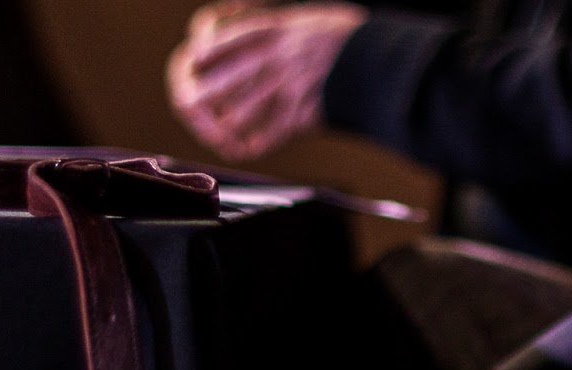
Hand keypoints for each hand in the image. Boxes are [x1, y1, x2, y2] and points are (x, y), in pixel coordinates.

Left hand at [168, 2, 366, 160]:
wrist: (379, 63)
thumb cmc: (346, 39)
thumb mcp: (302, 19)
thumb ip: (270, 27)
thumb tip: (237, 31)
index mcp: (270, 30)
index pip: (213, 40)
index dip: (197, 54)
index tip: (194, 60)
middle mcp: (271, 59)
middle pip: (215, 82)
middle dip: (196, 98)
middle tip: (192, 104)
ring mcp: (284, 90)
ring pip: (234, 115)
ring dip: (220, 127)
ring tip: (215, 132)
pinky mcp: (299, 117)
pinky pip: (263, 137)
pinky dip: (248, 146)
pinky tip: (241, 149)